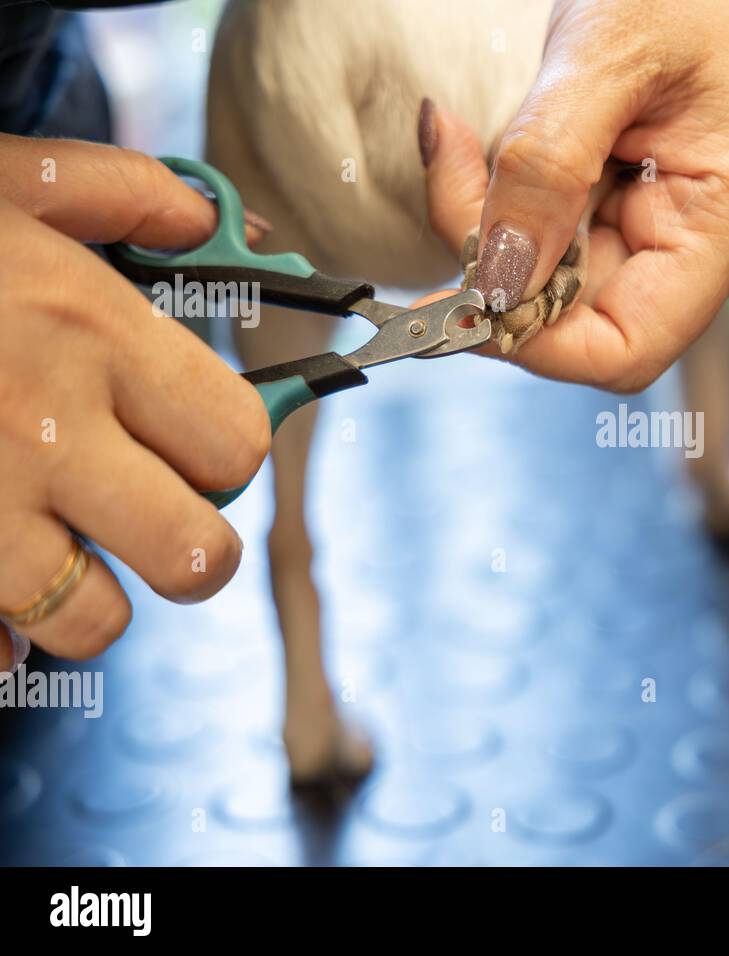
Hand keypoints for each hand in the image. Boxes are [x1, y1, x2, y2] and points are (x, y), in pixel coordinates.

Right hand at [0, 134, 271, 666]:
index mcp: (90, 334)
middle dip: (191, 543)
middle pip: (196, 555)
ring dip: (90, 594)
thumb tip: (217, 223)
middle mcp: (44, 430)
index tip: (195, 438)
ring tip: (60, 544)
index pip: (237, 443)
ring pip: (95, 622)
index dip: (229, 448)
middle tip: (153, 512)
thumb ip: (120, 192)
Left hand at [420, 0, 728, 391]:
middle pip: (584, 314)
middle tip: (448, 163)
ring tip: (472, 137)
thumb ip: (546, 167)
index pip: (626, 349)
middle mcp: (720, 247)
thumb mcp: (608, 52)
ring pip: (568, 276)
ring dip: (504, 221)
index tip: (457, 291)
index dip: (533, 340)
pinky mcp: (664, 207)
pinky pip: (577, 235)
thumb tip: (495, 277)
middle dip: (499, 258)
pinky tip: (509, 143)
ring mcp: (694, 230)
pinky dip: (524, 201)